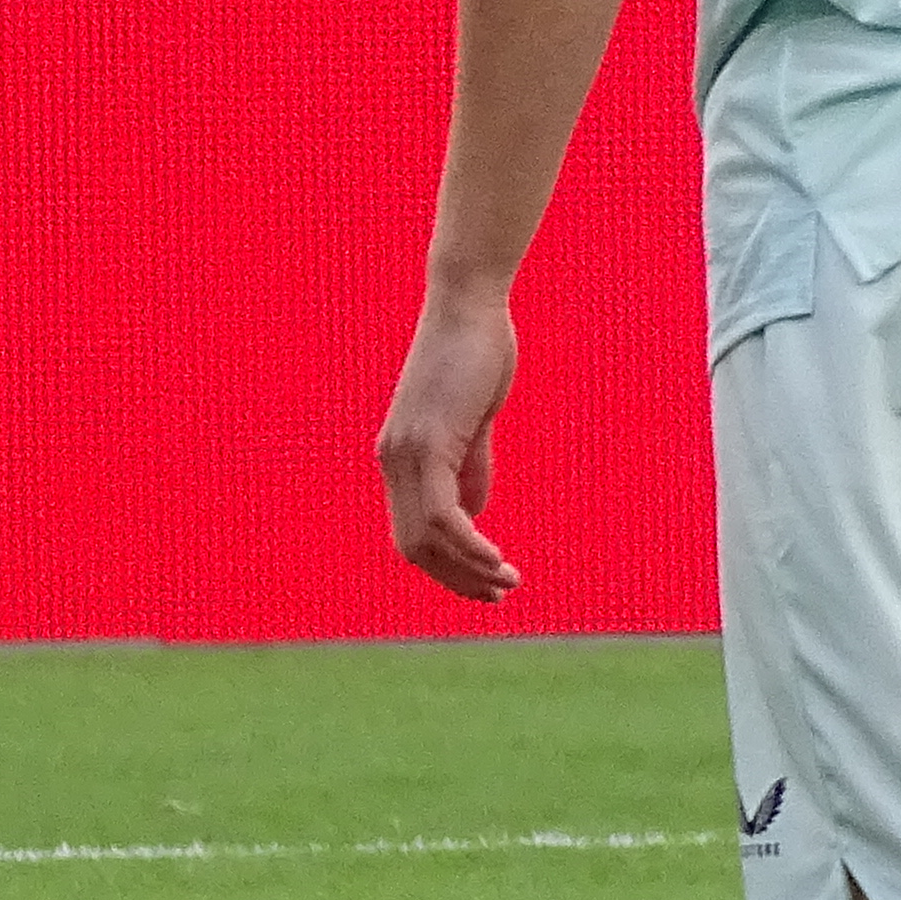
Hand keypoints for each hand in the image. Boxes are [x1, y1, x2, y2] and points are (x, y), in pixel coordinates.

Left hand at [375, 286, 522, 602]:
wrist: (469, 304)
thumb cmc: (476, 353)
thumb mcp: (474, 421)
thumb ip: (470, 466)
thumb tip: (473, 512)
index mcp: (402, 456)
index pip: (413, 532)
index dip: (447, 566)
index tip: (486, 583)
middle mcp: (394, 460)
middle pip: (413, 546)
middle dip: (456, 579)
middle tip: (498, 594)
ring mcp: (406, 453)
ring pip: (425, 539)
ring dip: (467, 570)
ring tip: (506, 583)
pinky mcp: (427, 444)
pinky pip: (442, 516)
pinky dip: (469, 546)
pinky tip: (496, 558)